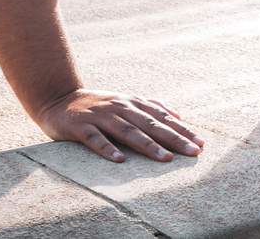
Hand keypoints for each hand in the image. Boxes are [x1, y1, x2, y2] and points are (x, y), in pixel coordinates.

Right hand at [34, 88, 204, 162]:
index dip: (182, 130)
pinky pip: (96, 139)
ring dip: (148, 145)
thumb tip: (178, 115)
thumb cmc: (98, 105)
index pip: (162, 118)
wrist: (59, 98)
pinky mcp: (81, 126)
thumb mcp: (126, 101)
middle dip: (174, 139)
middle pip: (151, 125)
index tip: (200, 143)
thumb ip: (151, 106)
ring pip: (128, 131)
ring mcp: (101, 116)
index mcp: (133, 103)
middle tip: (193, 153)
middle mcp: (120, 108)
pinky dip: (108, 149)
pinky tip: (120, 161)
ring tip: (165, 158)